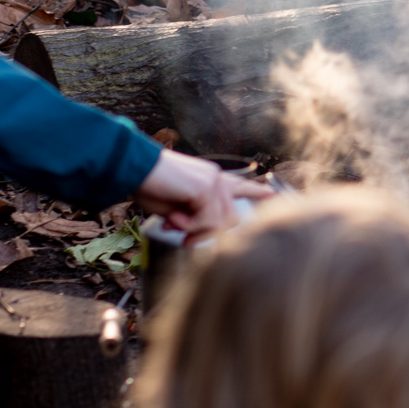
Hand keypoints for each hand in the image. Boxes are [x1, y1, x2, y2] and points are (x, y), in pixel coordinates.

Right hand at [135, 149, 271, 239]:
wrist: (135, 169)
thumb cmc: (151, 187)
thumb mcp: (178, 208)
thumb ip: (196, 220)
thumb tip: (203, 236)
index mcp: (212, 179)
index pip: (240, 187)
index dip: (257, 192)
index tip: (273, 194)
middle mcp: (218, 179)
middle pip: (230, 219)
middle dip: (208, 234)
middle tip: (185, 240)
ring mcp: (214, 182)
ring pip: (219, 223)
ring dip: (194, 230)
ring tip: (173, 221)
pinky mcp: (206, 188)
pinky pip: (206, 221)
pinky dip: (187, 226)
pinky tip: (173, 216)